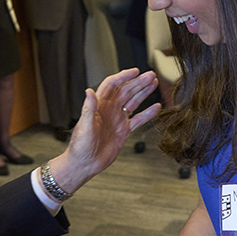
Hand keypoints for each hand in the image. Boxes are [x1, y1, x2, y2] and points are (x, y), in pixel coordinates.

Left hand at [44, 68, 159, 195]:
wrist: (85, 164)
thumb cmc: (80, 146)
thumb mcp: (84, 126)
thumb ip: (88, 108)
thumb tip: (89, 91)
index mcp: (99, 106)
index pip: (112, 85)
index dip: (123, 77)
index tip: (135, 71)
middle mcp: (109, 110)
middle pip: (126, 91)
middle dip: (138, 82)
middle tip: (151, 75)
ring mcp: (117, 119)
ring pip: (133, 102)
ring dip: (143, 93)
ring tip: (154, 83)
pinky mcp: (124, 131)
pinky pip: (138, 120)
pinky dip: (147, 114)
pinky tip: (156, 107)